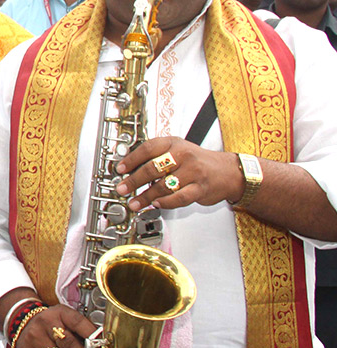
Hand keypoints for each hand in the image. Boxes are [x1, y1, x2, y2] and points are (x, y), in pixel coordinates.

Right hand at [14, 304, 96, 347]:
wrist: (22, 320)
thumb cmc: (50, 322)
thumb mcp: (65, 318)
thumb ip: (81, 331)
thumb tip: (100, 347)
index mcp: (60, 313)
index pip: (78, 323)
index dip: (91, 336)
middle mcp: (46, 324)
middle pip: (67, 342)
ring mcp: (35, 338)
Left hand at [115, 136, 243, 212]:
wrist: (228, 171)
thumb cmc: (199, 161)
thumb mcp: (178, 149)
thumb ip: (157, 155)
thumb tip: (130, 167)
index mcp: (174, 143)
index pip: (148, 149)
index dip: (131, 160)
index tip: (120, 169)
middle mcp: (183, 155)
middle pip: (152, 168)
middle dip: (133, 181)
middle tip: (122, 188)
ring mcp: (192, 172)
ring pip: (163, 185)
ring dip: (145, 196)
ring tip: (134, 203)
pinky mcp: (200, 188)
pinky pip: (178, 198)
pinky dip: (165, 202)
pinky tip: (156, 204)